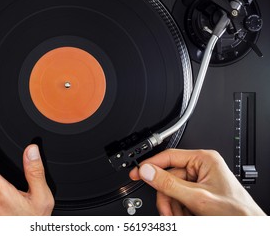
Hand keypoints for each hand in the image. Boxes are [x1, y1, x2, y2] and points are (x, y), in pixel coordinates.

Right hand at [129, 149, 265, 215]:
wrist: (248, 229)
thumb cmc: (236, 213)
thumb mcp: (197, 198)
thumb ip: (169, 184)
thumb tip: (147, 171)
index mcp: (203, 159)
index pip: (169, 157)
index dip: (150, 165)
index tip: (137, 173)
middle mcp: (201, 168)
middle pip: (168, 178)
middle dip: (166, 197)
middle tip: (167, 211)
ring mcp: (199, 181)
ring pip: (172, 191)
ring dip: (172, 207)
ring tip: (179, 217)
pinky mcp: (198, 193)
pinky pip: (179, 199)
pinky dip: (178, 210)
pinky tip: (186, 217)